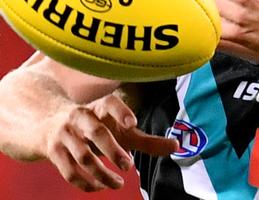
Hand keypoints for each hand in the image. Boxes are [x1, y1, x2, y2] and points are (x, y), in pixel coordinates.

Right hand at [45, 93, 177, 191]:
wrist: (48, 125)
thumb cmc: (96, 128)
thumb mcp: (120, 131)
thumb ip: (147, 140)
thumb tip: (177, 147)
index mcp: (100, 107)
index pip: (110, 102)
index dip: (121, 111)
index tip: (132, 124)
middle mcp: (81, 117)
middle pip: (96, 132)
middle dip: (113, 150)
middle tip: (129, 166)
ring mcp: (65, 134)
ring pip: (83, 156)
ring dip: (102, 173)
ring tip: (119, 184)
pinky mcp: (53, 152)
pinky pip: (68, 171)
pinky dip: (85, 183)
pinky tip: (100, 188)